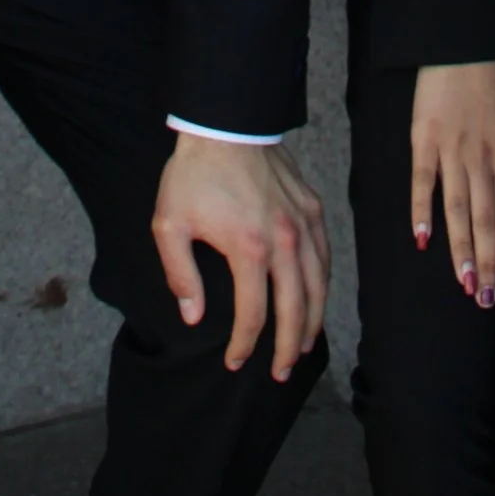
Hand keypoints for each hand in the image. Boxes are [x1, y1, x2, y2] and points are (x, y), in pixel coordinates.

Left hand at [152, 135, 330, 381]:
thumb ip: (180, 275)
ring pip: (319, 285)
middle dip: (288, 347)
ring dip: (313, 321)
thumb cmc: (193, 173)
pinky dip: (324, 283)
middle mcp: (284, 240)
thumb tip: (193, 316)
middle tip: (280, 372)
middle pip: (296, 309)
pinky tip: (317, 298)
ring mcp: (303, 224)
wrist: (224, 123)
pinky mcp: (312, 208)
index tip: (235, 361)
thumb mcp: (170, 224)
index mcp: (249, 248)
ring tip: (304, 346)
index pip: (254, 314)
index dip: (245, 344)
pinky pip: (325, 256)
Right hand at [408, 60, 494, 302]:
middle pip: (487, 221)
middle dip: (488, 263)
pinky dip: (423, 210)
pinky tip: (423, 239)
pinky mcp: (425, 138)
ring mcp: (453, 151)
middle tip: (487, 299)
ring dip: (462, 249)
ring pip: (459, 209)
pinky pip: (424, 180)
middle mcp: (483, 161)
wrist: (468, 45)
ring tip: (464, 283)